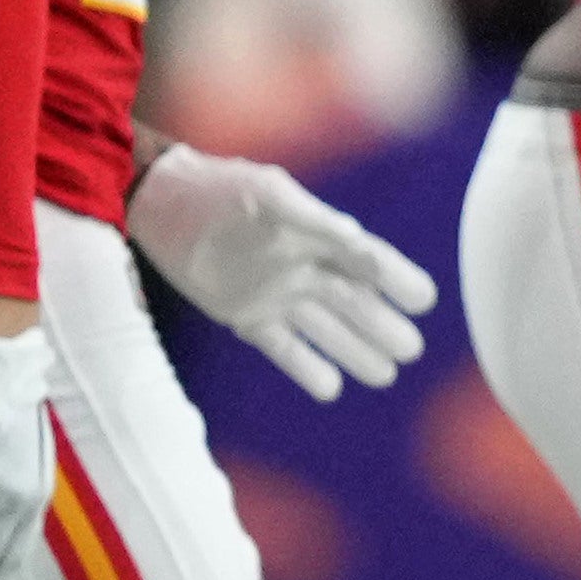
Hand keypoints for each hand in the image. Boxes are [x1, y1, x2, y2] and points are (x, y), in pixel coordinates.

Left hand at [126, 144, 434, 401]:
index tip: (424, 301)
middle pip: (355, 304)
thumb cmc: (218, 190)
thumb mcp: (268, 196)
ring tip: (384, 375)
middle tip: (410, 351)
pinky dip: (305, 367)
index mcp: (317, 236)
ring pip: (326, 331)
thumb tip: (361, 242)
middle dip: (384, 327)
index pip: (370, 262)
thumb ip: (314, 221)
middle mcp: (304, 268)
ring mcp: (276, 294)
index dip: (398, 280)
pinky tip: (330, 389)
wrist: (156, 202)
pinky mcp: (245, 315)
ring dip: (355, 352)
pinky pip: (283, 347)